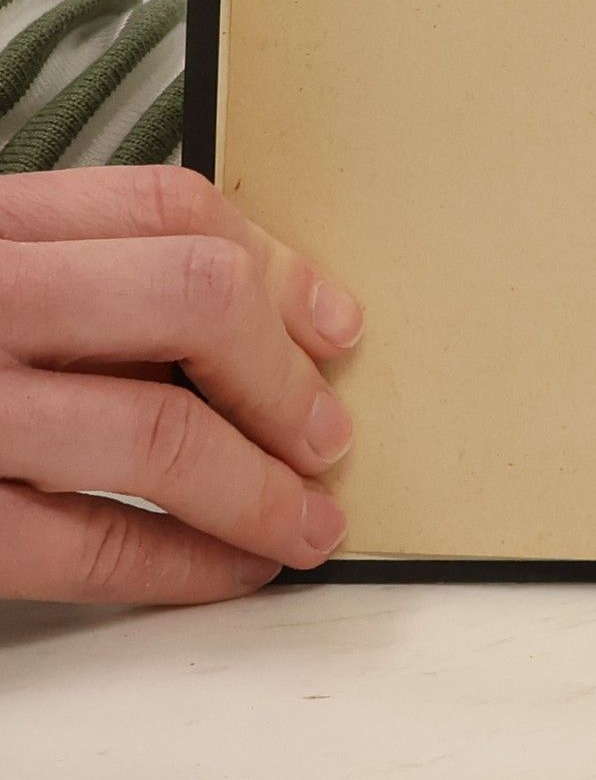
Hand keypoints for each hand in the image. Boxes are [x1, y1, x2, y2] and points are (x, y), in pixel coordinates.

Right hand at [0, 166, 361, 603]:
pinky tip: (230, 571)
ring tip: (309, 522)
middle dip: (282, 375)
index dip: (279, 266)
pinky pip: (83, 541)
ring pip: (155, 428)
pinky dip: (181, 563)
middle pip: (190, 297)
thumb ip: (74, 269)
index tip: (336, 325)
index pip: (169, 207)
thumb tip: (264, 311)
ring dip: (260, 487)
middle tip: (328, 432)